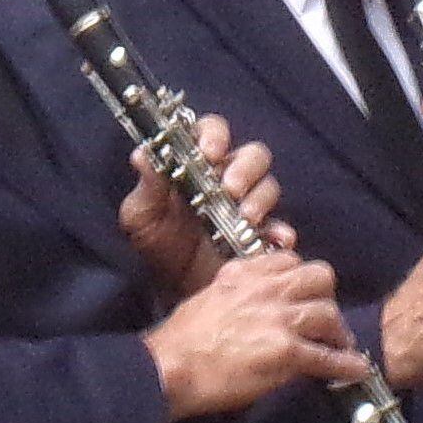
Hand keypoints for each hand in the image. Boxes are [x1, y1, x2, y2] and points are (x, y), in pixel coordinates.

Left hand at [116, 119, 279, 299]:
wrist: (171, 290)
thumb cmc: (157, 245)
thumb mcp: (142, 217)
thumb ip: (147, 187)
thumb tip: (142, 155)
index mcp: (195, 164)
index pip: (212, 132)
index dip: (214, 135)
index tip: (209, 152)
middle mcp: (225, 178)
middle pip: (251, 155)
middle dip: (245, 168)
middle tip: (230, 189)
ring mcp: (246, 205)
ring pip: (268, 185)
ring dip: (260, 198)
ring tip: (246, 217)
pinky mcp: (260, 234)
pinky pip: (279, 226)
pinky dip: (280, 231)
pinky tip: (275, 239)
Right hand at [142, 246, 365, 418]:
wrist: (170, 369)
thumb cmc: (180, 342)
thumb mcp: (209, 297)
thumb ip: (236, 291)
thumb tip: (252, 302)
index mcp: (244, 273)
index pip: (290, 261)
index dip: (301, 280)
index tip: (302, 296)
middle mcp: (265, 290)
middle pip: (320, 278)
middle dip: (327, 298)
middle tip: (324, 319)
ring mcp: (278, 320)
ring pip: (329, 314)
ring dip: (338, 333)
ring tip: (339, 346)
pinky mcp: (286, 353)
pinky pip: (329, 357)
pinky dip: (346, 365)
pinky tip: (355, 370)